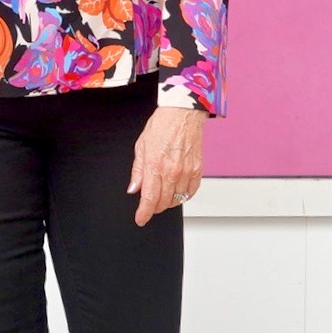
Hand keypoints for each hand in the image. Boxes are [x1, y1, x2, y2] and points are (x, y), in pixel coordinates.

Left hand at [127, 106, 206, 225]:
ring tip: (162, 194)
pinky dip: (183, 195)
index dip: (144, 213)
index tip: (140, 219)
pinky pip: (190, 192)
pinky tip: (177, 190)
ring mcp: (186, 171)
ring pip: (176, 199)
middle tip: (149, 205)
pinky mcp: (198, 170)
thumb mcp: (141, 146)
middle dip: (154, 207)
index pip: (149, 198)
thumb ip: (138, 171)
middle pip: (162, 202)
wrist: (183, 113)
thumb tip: (134, 188)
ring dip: (167, 201)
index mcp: (155, 165)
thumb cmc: (162, 125)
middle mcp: (172, 171)